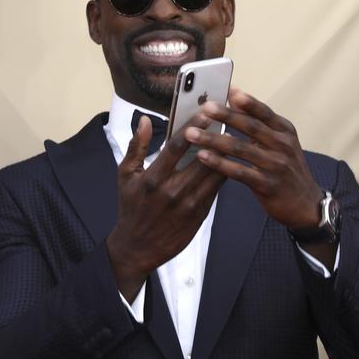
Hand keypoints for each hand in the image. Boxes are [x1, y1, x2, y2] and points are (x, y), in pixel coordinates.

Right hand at [106, 113, 225, 299]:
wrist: (138, 247)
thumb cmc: (131, 208)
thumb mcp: (125, 175)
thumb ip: (137, 146)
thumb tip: (145, 120)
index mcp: (153, 178)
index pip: (177, 146)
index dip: (193, 127)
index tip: (205, 111)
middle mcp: (172, 191)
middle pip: (201, 158)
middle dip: (215, 136)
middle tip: (227, 118)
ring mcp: (188, 204)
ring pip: (213, 173)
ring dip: (224, 153)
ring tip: (232, 135)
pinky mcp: (200, 214)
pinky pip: (216, 189)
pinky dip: (223, 173)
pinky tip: (229, 159)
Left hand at [185, 88, 323, 230]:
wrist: (306, 204)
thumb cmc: (286, 168)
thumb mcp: (280, 141)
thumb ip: (259, 121)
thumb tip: (235, 95)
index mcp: (284, 131)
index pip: (264, 112)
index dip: (246, 101)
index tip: (228, 90)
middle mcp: (282, 145)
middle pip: (250, 126)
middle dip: (225, 116)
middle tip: (204, 108)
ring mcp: (275, 165)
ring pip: (240, 149)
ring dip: (213, 140)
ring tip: (192, 133)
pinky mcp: (267, 185)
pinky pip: (239, 171)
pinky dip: (219, 163)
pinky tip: (203, 157)